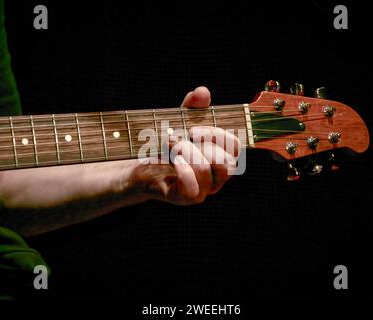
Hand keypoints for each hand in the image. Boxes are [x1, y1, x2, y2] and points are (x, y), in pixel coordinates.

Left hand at [130, 86, 239, 204]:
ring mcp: (202, 190)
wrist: (138, 167)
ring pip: (207, 172)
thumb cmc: (164, 146)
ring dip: (187, 152)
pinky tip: (173, 160)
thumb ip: (192, 107)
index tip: (194, 129)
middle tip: (181, 137)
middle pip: (227, 162)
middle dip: (203, 144)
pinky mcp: (184, 198)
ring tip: (171, 146)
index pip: (235, 147)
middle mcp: (215, 177)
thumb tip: (202, 92)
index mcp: (220, 158)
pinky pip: (193, 190)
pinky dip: (183, 171)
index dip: (218, 135)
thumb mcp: (180, 122)